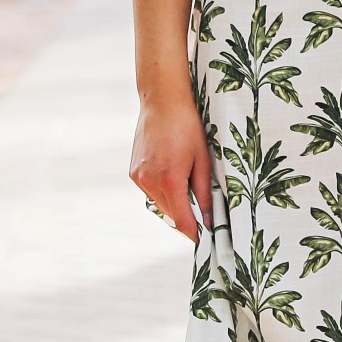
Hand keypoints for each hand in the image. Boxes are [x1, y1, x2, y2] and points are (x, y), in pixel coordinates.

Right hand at [128, 95, 216, 240]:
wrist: (161, 101)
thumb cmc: (187, 127)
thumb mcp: (202, 159)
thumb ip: (204, 192)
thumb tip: (208, 219)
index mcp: (169, 180)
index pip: (182, 220)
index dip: (194, 233)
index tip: (205, 240)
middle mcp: (149, 182)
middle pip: (170, 214)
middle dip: (186, 217)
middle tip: (203, 215)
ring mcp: (138, 177)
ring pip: (160, 203)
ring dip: (174, 203)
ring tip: (187, 186)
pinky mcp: (133, 172)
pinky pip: (150, 191)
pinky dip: (162, 191)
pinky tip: (172, 174)